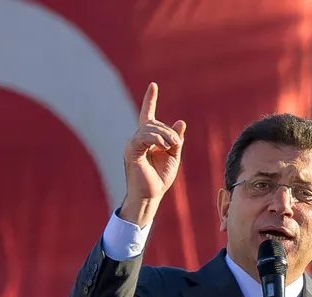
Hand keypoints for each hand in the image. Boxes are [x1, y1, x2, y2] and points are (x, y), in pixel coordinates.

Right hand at [120, 82, 186, 225]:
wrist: (150, 196)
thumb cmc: (159, 179)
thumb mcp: (173, 156)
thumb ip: (176, 140)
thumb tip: (180, 122)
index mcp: (147, 139)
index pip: (147, 114)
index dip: (150, 99)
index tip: (153, 85)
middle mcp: (137, 139)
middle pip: (153, 123)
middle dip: (168, 132)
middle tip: (175, 144)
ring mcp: (132, 144)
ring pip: (149, 128)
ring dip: (164, 135)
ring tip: (171, 147)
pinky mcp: (131, 151)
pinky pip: (143, 137)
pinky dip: (156, 139)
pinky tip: (163, 147)